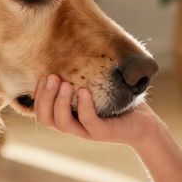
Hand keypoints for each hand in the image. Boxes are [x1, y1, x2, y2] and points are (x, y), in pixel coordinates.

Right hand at [32, 74, 161, 147]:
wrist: (143, 122)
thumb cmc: (117, 103)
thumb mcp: (94, 89)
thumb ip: (78, 78)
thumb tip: (64, 49)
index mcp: (67, 117)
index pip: (41, 112)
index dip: (37, 96)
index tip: (43, 76)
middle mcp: (73, 126)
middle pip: (46, 119)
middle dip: (44, 97)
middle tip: (51, 77)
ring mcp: (87, 131)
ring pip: (63, 124)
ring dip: (60, 102)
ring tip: (65, 83)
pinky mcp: (103, 133)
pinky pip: (89, 122)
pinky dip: (84, 106)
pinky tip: (84, 91)